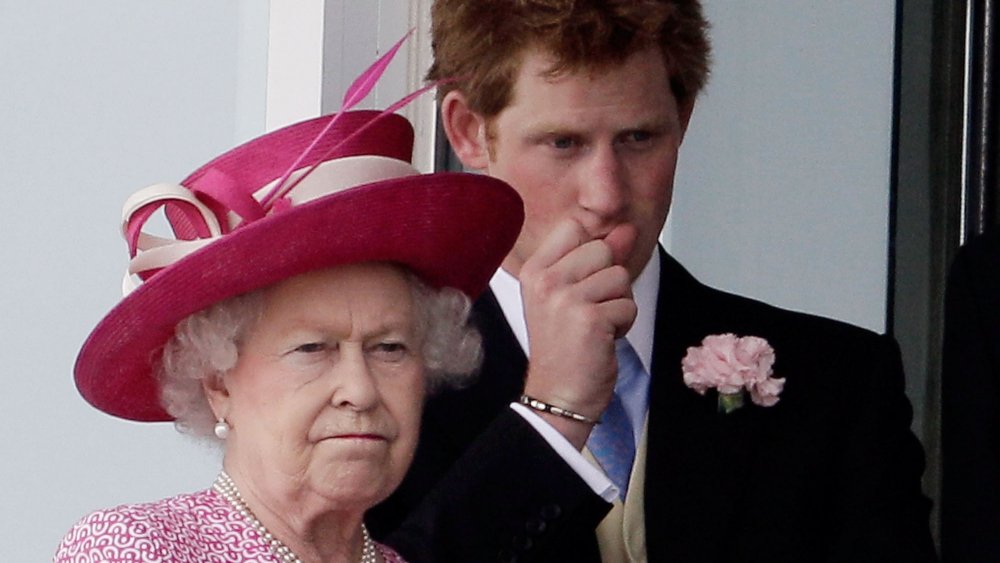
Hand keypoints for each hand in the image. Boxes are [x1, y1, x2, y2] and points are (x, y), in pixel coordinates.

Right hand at [519, 218, 637, 447]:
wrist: (558, 395)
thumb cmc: (564, 348)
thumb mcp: (569, 295)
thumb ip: (597, 258)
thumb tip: (626, 230)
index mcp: (535, 270)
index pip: (575, 228)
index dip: (591, 251)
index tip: (583, 282)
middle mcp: (546, 280)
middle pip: (602, 250)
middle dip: (608, 281)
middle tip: (588, 310)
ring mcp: (566, 298)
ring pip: (619, 276)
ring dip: (618, 304)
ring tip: (595, 325)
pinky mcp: (591, 318)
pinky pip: (628, 304)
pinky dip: (623, 324)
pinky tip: (602, 339)